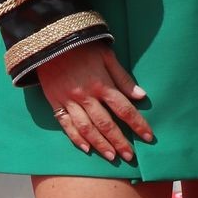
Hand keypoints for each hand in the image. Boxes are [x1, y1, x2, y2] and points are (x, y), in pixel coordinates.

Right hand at [36, 42, 153, 162]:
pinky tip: (86, 149)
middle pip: (106, 124)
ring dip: (101, 145)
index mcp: (101, 84)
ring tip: (112, 157)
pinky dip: (76, 138)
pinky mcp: (55, 102)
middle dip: (120, 141)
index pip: (124, 109)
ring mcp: (69, 101)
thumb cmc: (82, 45)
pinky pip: (66, 125)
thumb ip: (123, 77)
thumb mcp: (106, 55)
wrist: (49, 40)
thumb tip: (141, 96)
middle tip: (130, 156)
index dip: (137, 124)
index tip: (148, 137)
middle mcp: (85, 96)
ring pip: (87, 129)